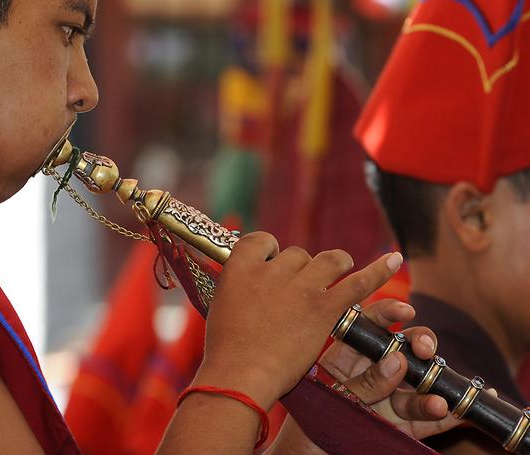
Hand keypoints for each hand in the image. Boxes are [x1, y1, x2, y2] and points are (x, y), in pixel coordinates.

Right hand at [193, 232, 403, 410]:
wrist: (240, 374)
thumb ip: (235, 288)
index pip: (260, 241)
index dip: (270, 251)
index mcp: (241, 266)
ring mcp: (301, 286)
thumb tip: (244, 282)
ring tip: (340, 271)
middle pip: (297, 255)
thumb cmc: (225, 349)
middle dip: (301, 270)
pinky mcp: (324, 307)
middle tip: (299, 294)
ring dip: (335, 264)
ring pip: (327, 260)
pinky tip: (395, 259)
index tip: (271, 262)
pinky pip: (358, 283)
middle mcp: (272, 269)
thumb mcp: (221, 306)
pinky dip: (379, 270)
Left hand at [318, 299, 460, 438]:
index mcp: (345, 357)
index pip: (368, 327)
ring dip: (433, 391)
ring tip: (440, 400)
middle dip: (419, 345)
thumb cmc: (308, 422)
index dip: (388, 313)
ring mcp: (386, 400)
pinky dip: (444, 418)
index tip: (406, 310)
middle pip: (402, 351)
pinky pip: (423, 421)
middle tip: (425, 350)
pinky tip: (461, 413)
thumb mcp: (332, 399)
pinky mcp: (397, 427)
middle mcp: (370, 374)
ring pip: (416, 389)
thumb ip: (364, 383)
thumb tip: (399, 361)